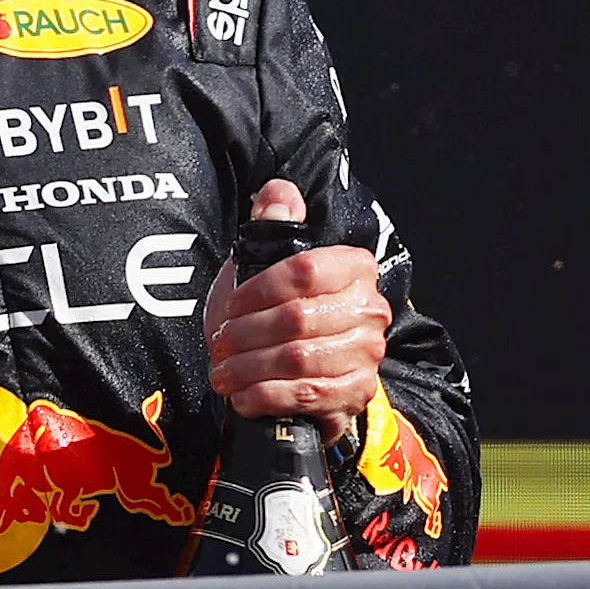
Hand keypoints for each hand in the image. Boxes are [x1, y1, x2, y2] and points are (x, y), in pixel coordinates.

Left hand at [204, 178, 389, 449]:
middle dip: (246, 335)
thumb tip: (279, 192)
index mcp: (355, 268)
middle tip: (219, 345)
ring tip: (223, 373)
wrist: (300, 374)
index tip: (231, 307)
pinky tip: (244, 396)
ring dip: (250, 368)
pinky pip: (307, 396)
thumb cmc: (280, 315)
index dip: (258, 290)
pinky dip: (267, 396)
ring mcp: (367, 354)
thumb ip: (274, 226)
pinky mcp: (356, 393)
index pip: (303, 270)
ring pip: (298, 359)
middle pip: (296, 318)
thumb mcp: (268, 266)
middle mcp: (370, 310)